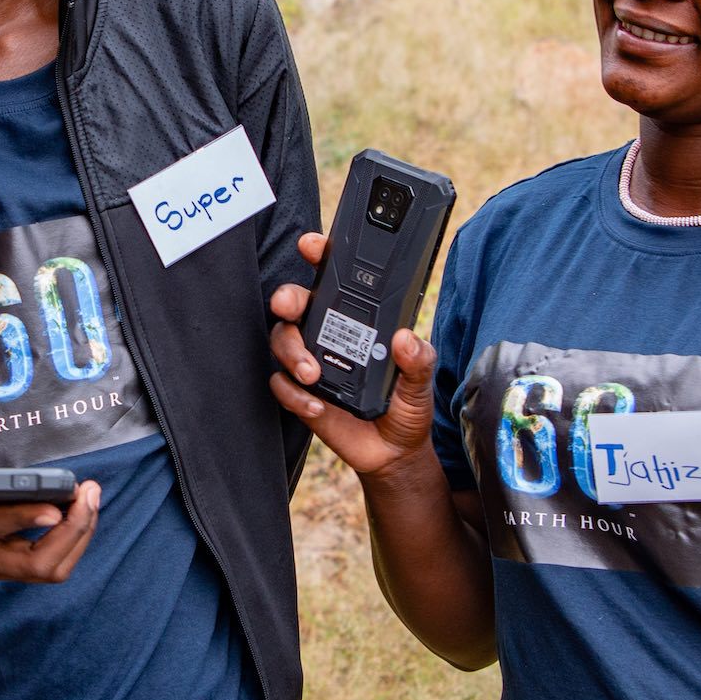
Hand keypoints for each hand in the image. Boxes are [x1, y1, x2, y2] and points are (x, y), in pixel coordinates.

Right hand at [0, 413, 100, 583]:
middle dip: (70, 532)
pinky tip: (77, 510)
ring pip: (45, 570)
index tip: (54, 505)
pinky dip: (69, 541)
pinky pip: (44, 565)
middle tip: (87, 493)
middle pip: (33, 563)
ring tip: (89, 499)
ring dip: (76, 538)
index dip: (22, 518)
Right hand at [268, 231, 437, 480]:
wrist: (393, 453)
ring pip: (281, 340)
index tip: (312, 246)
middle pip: (295, 305)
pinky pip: (280, 384)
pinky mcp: (301, 393)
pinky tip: (317, 405)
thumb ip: (418, 360)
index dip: (319, 257)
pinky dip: (293, 393)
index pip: (334, 282)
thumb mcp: (420, 382)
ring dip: (291, 351)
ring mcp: (312, 363)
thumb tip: (405, 340)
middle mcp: (329, 336)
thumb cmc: (406, 407)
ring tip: (313, 373)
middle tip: (290, 307)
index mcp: (359, 323)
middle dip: (286, 298)